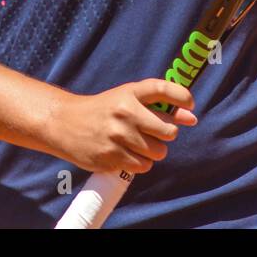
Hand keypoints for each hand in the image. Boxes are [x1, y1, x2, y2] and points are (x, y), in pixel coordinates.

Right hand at [47, 79, 197, 174]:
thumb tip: (192, 117)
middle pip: (169, 131)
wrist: (65, 123)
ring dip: (153, 151)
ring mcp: (117, 136)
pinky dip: (140, 163)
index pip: (163, 89)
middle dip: (166, 134)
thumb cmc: (104, 109)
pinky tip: (126, 153)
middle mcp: (125, 112)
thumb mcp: (128, 98)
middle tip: (152, 132)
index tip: (190, 106)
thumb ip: (160, 106)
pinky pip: (143, 166)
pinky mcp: (110, 157)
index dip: (182, 97)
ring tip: (136, 143)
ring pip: (159, 153)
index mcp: (129, 93)